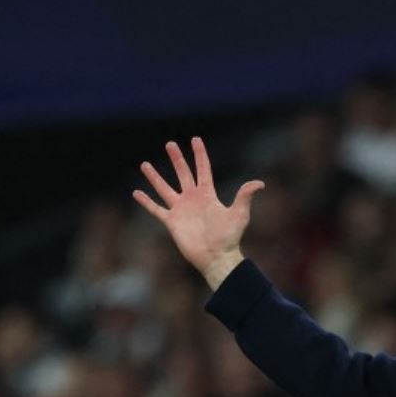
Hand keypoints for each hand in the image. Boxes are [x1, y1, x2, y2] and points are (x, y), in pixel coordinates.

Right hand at [134, 137, 265, 290]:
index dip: (199, 154)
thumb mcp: (239, 214)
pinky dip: (146, 202)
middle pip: (183, 174)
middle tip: (170, 144)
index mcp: (207, 194)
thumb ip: (244, 196)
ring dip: (155, 177)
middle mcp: (193, 199)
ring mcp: (181, 210)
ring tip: (145, 164)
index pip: (203, 169)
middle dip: (177, 159)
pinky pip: (156, 209)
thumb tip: (259, 183)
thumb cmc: (230, 237)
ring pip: (165, 188)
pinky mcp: (172, 222)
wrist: (216, 257)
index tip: (195, 139)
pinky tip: (136, 192)